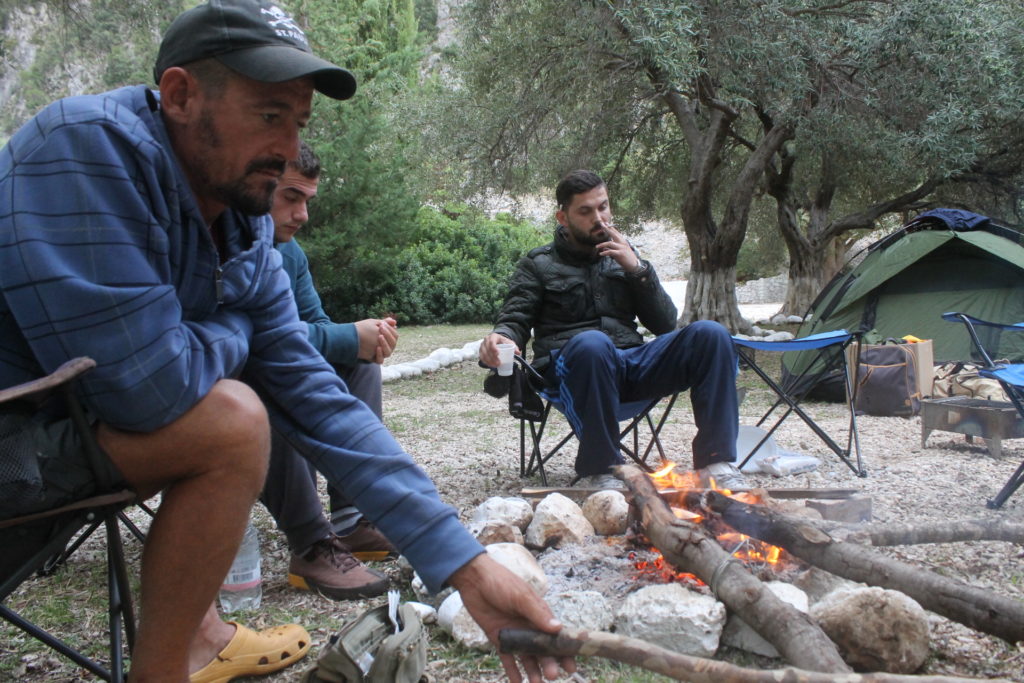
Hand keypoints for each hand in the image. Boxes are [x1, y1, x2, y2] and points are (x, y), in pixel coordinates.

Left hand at [355, 319, 397, 362]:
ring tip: (379, 336)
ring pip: (388, 352)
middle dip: (388, 335)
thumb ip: (385, 323)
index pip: (395, 336)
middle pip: (393, 343)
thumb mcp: (375, 324)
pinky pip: (380, 360)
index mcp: (389, 339)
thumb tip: (394, 322)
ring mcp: (381, 354)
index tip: (382, 324)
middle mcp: (387, 347)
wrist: (353, 336)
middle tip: (380, 328)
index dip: (390, 330)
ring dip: (385, 344)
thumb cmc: (365, 329)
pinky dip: (380, 355)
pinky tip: (377, 348)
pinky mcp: (374, 359)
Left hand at [450, 554, 574, 682]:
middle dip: (549, 663)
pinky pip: (508, 659)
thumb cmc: (501, 583)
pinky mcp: (499, 639)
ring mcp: (515, 634)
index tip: (571, 666)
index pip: (556, 636)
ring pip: (527, 657)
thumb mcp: (521, 596)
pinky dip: (512, 672)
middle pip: (542, 650)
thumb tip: (558, 628)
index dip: (564, 651)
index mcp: (539, 615)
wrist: (474, 580)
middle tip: (552, 676)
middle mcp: (529, 627)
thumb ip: (538, 613)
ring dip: (533, 671)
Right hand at [480, 333, 517, 368]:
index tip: (498, 354)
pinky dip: (486, 362)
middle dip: (492, 357)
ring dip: (489, 361)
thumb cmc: (503, 342)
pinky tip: (490, 365)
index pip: (491, 342)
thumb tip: (518, 353)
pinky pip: (481, 357)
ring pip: (483, 354)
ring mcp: (482, 346)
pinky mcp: (480, 351)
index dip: (494, 348)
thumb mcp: (509, 343)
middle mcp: (486, 340)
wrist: (497, 341)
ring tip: (495, 366)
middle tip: (498, 363)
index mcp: (493, 336)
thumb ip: (514, 347)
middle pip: (487, 349)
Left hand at [595, 223, 639, 272]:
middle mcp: (622, 243)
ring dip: (602, 244)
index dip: (610, 227)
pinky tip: (601, 254)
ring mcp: (622, 248)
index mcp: (622, 241)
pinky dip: (605, 252)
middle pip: (613, 234)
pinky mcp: (620, 254)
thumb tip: (604, 249)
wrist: (633, 265)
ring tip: (596, 246)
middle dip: (607, 229)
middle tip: (601, 224)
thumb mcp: (619, 252)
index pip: (616, 232)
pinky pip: (611, 251)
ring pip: (610, 243)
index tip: (605, 223)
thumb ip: (612, 249)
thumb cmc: (626, 259)